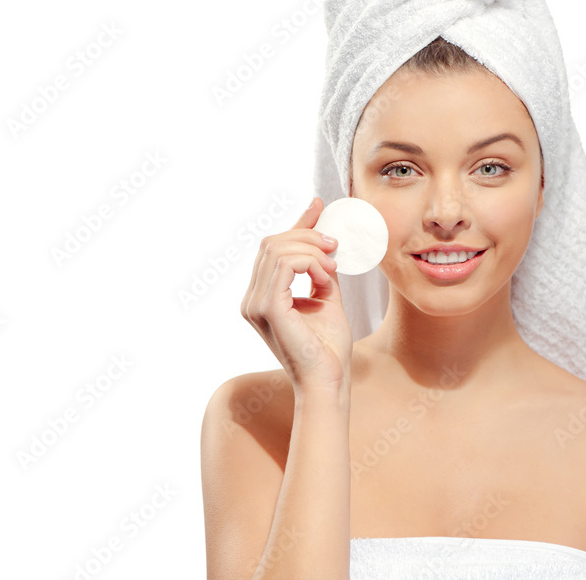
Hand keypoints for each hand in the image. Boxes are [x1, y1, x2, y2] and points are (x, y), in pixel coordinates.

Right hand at [240, 197, 352, 393]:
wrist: (329, 378)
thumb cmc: (328, 347)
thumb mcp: (325, 295)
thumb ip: (320, 268)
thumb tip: (324, 237)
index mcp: (261, 297)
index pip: (273, 250)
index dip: (296, 226)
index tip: (318, 206)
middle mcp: (251, 299)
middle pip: (272, 243)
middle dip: (307, 236)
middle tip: (335, 245)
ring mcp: (254, 304)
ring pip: (278, 250)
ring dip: (311, 250)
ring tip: (332, 268)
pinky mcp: (266, 308)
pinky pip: (286, 265)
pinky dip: (310, 262)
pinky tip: (325, 276)